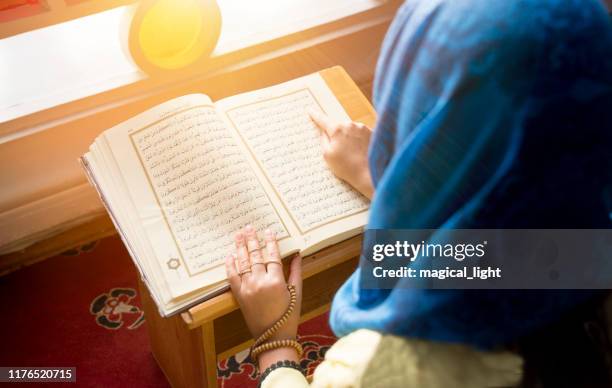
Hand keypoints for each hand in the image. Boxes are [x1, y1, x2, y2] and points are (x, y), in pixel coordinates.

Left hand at [225, 225, 302, 367]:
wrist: (273, 336)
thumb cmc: (288, 316)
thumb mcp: (296, 293)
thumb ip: (295, 272)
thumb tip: (297, 254)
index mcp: (276, 281)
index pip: (272, 255)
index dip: (271, 241)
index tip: (269, 231)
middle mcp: (260, 282)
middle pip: (255, 255)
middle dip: (252, 239)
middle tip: (249, 227)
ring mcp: (247, 288)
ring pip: (243, 263)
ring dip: (240, 247)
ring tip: (239, 235)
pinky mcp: (239, 296)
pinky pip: (232, 277)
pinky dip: (230, 265)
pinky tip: (230, 255)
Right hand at [309, 110, 374, 198]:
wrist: (369, 174)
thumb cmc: (346, 167)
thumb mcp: (327, 155)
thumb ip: (324, 140)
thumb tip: (325, 131)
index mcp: (337, 129)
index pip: (323, 120)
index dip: (316, 116)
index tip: (311, 110)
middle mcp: (351, 125)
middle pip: (339, 127)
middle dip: (338, 136)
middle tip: (340, 152)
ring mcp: (363, 128)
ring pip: (351, 131)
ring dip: (350, 139)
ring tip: (353, 156)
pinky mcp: (372, 133)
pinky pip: (361, 135)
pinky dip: (360, 142)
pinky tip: (361, 154)